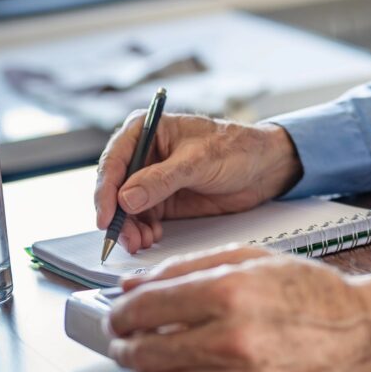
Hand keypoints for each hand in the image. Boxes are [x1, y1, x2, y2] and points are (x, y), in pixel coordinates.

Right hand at [93, 114, 302, 252]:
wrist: (265, 167)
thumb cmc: (237, 148)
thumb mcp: (198, 161)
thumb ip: (161, 180)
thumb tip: (126, 198)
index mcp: (147, 130)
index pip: (114, 160)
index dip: (106, 190)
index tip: (106, 216)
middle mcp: (144, 154)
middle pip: (115, 187)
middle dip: (117, 215)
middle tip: (124, 237)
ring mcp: (152, 179)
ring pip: (126, 207)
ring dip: (129, 227)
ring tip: (141, 241)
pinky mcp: (163, 200)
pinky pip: (142, 218)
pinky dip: (142, 231)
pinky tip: (152, 238)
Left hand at [108, 246, 370, 371]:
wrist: (363, 334)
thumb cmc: (311, 293)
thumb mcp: (251, 258)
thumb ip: (187, 267)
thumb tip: (133, 285)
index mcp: (231, 293)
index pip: (146, 308)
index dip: (121, 312)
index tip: (118, 313)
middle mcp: (234, 340)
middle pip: (146, 352)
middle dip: (125, 344)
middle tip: (125, 338)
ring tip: (148, 360)